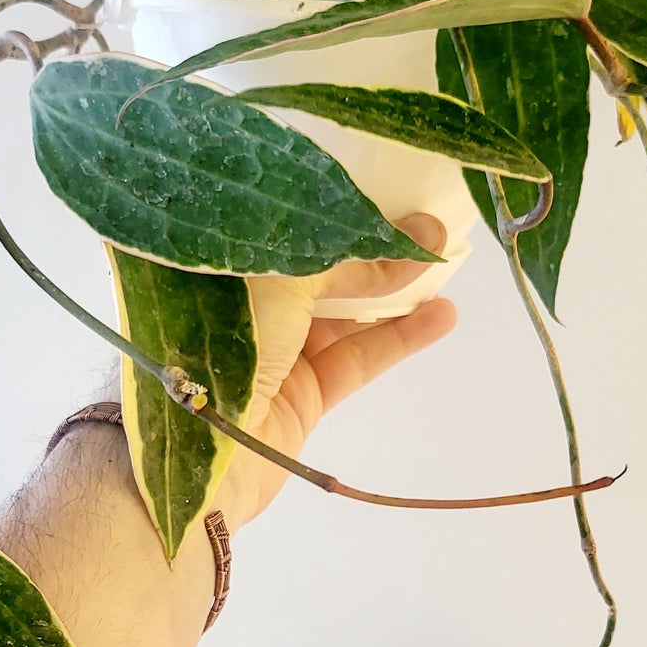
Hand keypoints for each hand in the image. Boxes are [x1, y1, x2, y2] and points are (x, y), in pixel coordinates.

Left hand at [216, 212, 455, 529]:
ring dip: (394, 294)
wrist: (199, 448)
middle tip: (432, 231)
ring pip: (343, 316)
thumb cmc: (227, 339)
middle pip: (320, 272)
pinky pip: (355, 359)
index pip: (287, 231)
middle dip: (375, 253)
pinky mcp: (301, 397)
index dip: (338, 216)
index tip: (390, 198)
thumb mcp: (284, 279)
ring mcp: (273, 354)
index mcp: (219, 264)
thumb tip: (413, 239)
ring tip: (446, 265)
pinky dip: (397, 338)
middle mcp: (244, 306)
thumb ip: (347, 259)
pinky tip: (440, 316)